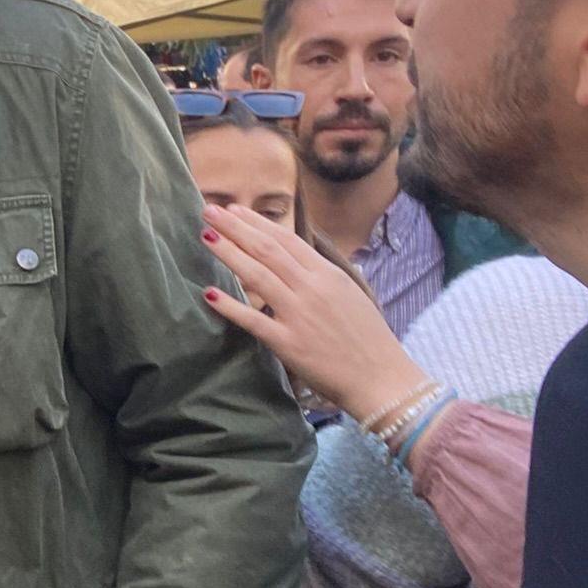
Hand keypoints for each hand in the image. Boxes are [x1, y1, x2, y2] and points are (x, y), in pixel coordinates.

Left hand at [200, 203, 431, 420]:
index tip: (234, 209)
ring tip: (205, 237)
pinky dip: (231, 306)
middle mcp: (312, 289)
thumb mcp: (349, 294)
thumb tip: (296, 257)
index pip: (287, 240)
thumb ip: (320, 275)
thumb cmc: (367, 338)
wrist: (382, 378)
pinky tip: (209, 294)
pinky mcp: (289, 343)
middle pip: (268, 250)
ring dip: (229, 253)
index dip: (257, 223)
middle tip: (209, 211)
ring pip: (258, 276)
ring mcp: (299, 315)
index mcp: (328, 275)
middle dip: (236, 227)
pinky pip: (254, 320)